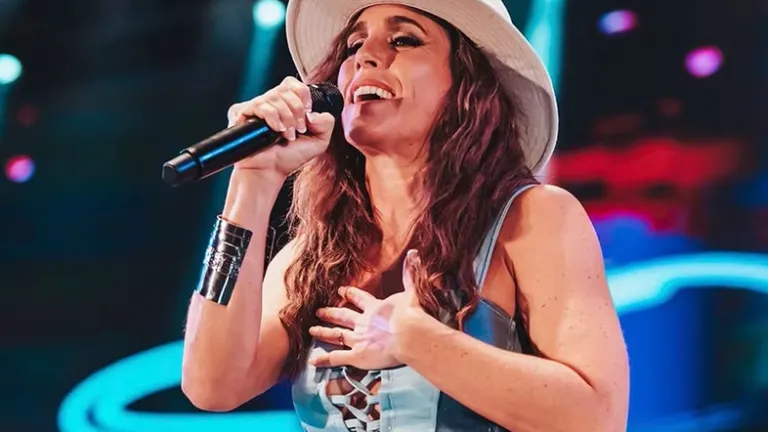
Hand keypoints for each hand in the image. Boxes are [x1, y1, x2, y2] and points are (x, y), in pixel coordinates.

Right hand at [226, 76, 335, 176]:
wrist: (270, 171)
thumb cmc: (290, 156)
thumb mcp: (319, 141)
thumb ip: (327, 123)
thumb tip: (312, 113)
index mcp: (286, 103)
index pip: (295, 85)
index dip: (304, 98)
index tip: (306, 118)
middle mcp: (271, 101)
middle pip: (286, 89)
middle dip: (297, 111)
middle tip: (298, 130)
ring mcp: (256, 106)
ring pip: (275, 97)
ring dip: (286, 119)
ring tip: (287, 135)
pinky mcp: (243, 112)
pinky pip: (260, 105)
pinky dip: (273, 118)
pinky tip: (276, 131)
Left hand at [309, 250, 427, 369]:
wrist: (410, 334)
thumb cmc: (412, 315)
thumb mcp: (412, 292)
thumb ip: (411, 274)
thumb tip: (413, 253)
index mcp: (375, 308)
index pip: (359, 299)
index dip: (349, 294)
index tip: (340, 290)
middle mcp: (363, 323)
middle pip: (343, 317)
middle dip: (330, 313)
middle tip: (319, 311)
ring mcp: (358, 340)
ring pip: (336, 335)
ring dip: (323, 333)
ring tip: (311, 331)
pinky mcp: (357, 355)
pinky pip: (336, 358)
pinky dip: (324, 360)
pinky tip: (313, 361)